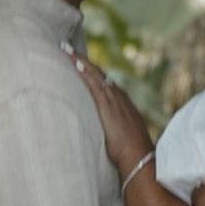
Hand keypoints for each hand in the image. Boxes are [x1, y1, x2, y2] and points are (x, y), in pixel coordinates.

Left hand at [73, 51, 153, 176]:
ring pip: (95, 74)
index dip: (91, 71)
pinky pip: (93, 82)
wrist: (138, 156)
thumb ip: (112, 129)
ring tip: (66, 51)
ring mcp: (113, 99)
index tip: (80, 61)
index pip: (104, 82)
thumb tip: (105, 133)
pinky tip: (74, 62)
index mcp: (121, 103)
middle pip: (98, 74)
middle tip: (67, 49)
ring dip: (80, 61)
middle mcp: (118, 96)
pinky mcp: (107, 104)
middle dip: (83, 61)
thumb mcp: (121, 135)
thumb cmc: (130, 152)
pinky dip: (84, 71)